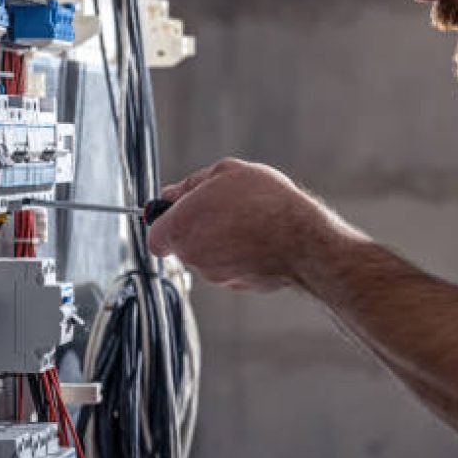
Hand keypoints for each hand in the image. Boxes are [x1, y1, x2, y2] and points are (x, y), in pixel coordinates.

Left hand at [147, 158, 366, 290]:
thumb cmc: (264, 202)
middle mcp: (193, 257)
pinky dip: (241, 254)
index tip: (182, 210)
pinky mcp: (239, 285)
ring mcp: (216, 275)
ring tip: (249, 220)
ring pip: (210, 255)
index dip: (167, 221)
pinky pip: (232, 266)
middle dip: (199, 226)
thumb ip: (192, 184)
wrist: (302, 240)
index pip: (155, 235)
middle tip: (225, 206)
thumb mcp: (226, 172)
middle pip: (184, 243)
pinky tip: (260, 238)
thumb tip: (173, 193)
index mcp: (181, 228)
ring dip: (222, 239)